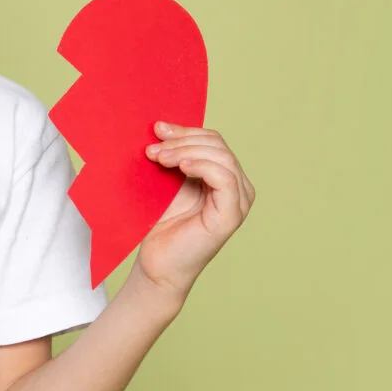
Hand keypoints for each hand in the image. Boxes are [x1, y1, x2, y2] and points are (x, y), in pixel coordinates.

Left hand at [131, 121, 255, 302]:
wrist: (156, 264)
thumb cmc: (159, 225)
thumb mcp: (166, 181)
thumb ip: (172, 156)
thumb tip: (161, 126)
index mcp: (224, 176)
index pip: (212, 140)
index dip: (185, 131)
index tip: (156, 129)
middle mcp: (238, 187)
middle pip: (217, 145)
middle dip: (183, 141)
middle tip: (152, 148)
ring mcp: (238, 202)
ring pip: (221, 157)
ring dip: (186, 152)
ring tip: (159, 158)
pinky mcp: (232, 216)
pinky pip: (225, 178)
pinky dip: (202, 166)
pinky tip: (180, 167)